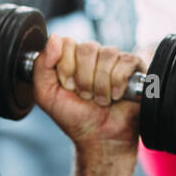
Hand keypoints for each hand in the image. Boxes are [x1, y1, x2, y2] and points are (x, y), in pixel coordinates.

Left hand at [31, 35, 143, 155]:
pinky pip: (125, 63)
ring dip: (100, 86)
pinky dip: (117, 85)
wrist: (99, 139)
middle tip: (85, 96)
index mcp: (72, 57)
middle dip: (83, 80)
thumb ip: (41, 65)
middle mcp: (93, 55)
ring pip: (106, 56)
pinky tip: (116, 96)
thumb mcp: (45, 94)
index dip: (66, 69)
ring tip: (101, 100)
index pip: (67, 43)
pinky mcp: (134, 66)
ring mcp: (114, 59)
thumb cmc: (75, 118)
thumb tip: (54, 37)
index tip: (68, 88)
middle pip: (87, 49)